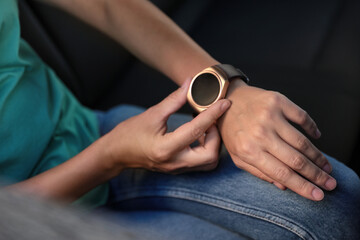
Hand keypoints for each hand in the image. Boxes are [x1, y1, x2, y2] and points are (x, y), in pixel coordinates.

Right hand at [103, 80, 230, 173]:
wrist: (116, 154)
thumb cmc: (129, 134)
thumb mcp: (152, 114)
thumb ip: (173, 100)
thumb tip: (189, 84)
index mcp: (166, 148)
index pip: (196, 130)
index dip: (213, 114)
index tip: (225, 103)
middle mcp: (174, 162)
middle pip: (210, 155)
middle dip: (216, 136)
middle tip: (211, 120)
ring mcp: (177, 168)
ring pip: (208, 162)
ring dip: (213, 144)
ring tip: (205, 127)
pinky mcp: (177, 169)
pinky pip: (200, 163)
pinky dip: (206, 148)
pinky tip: (198, 135)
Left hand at [218, 79, 336, 200]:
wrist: (227, 99)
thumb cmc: (232, 130)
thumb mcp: (237, 155)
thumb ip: (258, 172)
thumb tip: (284, 186)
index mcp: (248, 150)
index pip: (282, 173)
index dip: (302, 186)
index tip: (318, 195)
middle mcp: (260, 134)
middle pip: (296, 160)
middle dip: (316, 175)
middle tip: (330, 183)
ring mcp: (269, 116)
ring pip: (302, 142)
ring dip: (318, 157)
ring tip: (327, 166)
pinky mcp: (277, 101)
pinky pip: (302, 117)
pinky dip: (312, 129)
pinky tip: (317, 137)